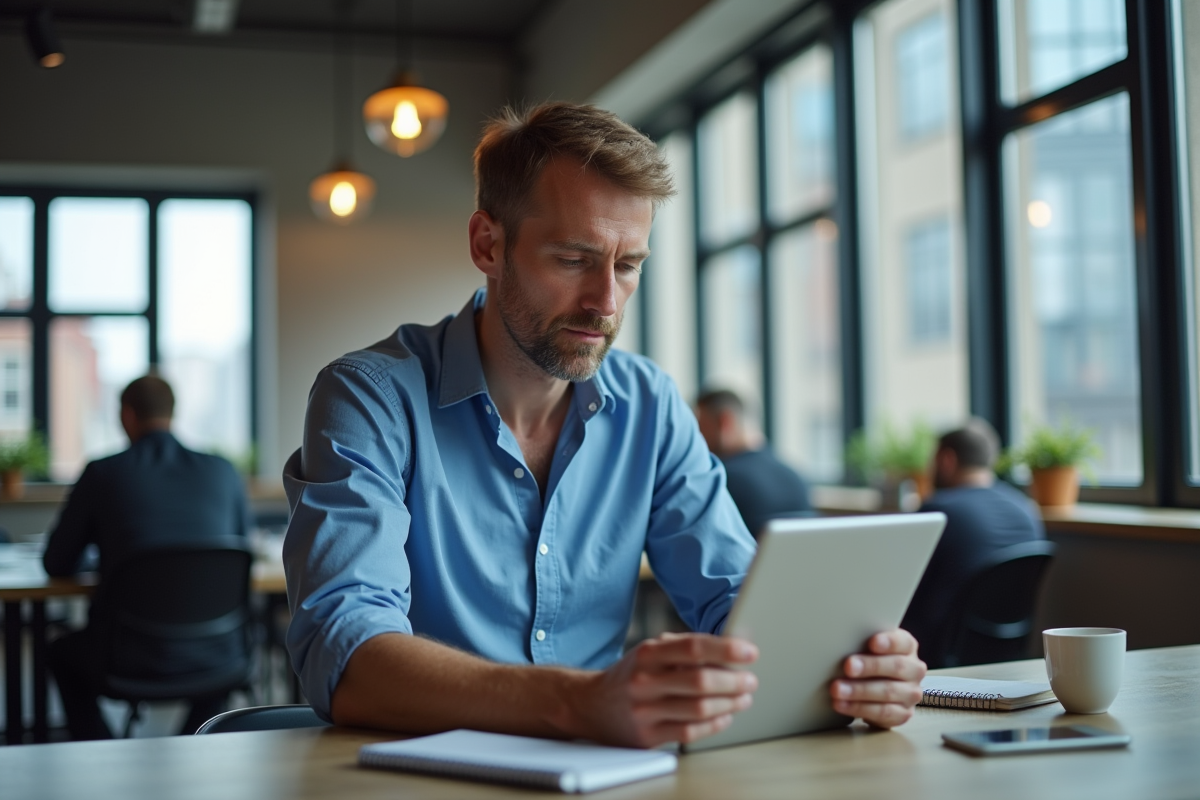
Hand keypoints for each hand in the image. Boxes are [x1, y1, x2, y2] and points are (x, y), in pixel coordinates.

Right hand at [565, 632, 758, 747]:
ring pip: (699, 709)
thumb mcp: (650, 652)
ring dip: (729, 704)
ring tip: (743, 698)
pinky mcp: (647, 736)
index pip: (693, 648)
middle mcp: (644, 681)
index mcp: (648, 654)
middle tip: (750, 680)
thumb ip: (684, 648)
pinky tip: (725, 717)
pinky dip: (714, 725)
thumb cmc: (630, 675)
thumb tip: (729, 647)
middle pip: (700, 681)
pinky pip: (689, 732)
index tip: (750, 652)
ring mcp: (645, 711)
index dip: (726, 649)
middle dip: (733, 681)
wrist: (590, 705)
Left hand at [829, 629, 925, 727]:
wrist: (876, 689)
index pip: (903, 642)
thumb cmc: (870, 661)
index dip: (889, 642)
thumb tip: (839, 640)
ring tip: (837, 689)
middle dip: (870, 666)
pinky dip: (859, 708)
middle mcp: (914, 670)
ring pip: (888, 692)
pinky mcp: (903, 714)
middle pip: (896, 666)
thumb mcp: (868, 648)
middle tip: (848, 667)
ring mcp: (911, 693)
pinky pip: (882, 713)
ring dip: (859, 691)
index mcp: (907, 647)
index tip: (872, 642)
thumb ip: (862, 642)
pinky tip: (842, 704)